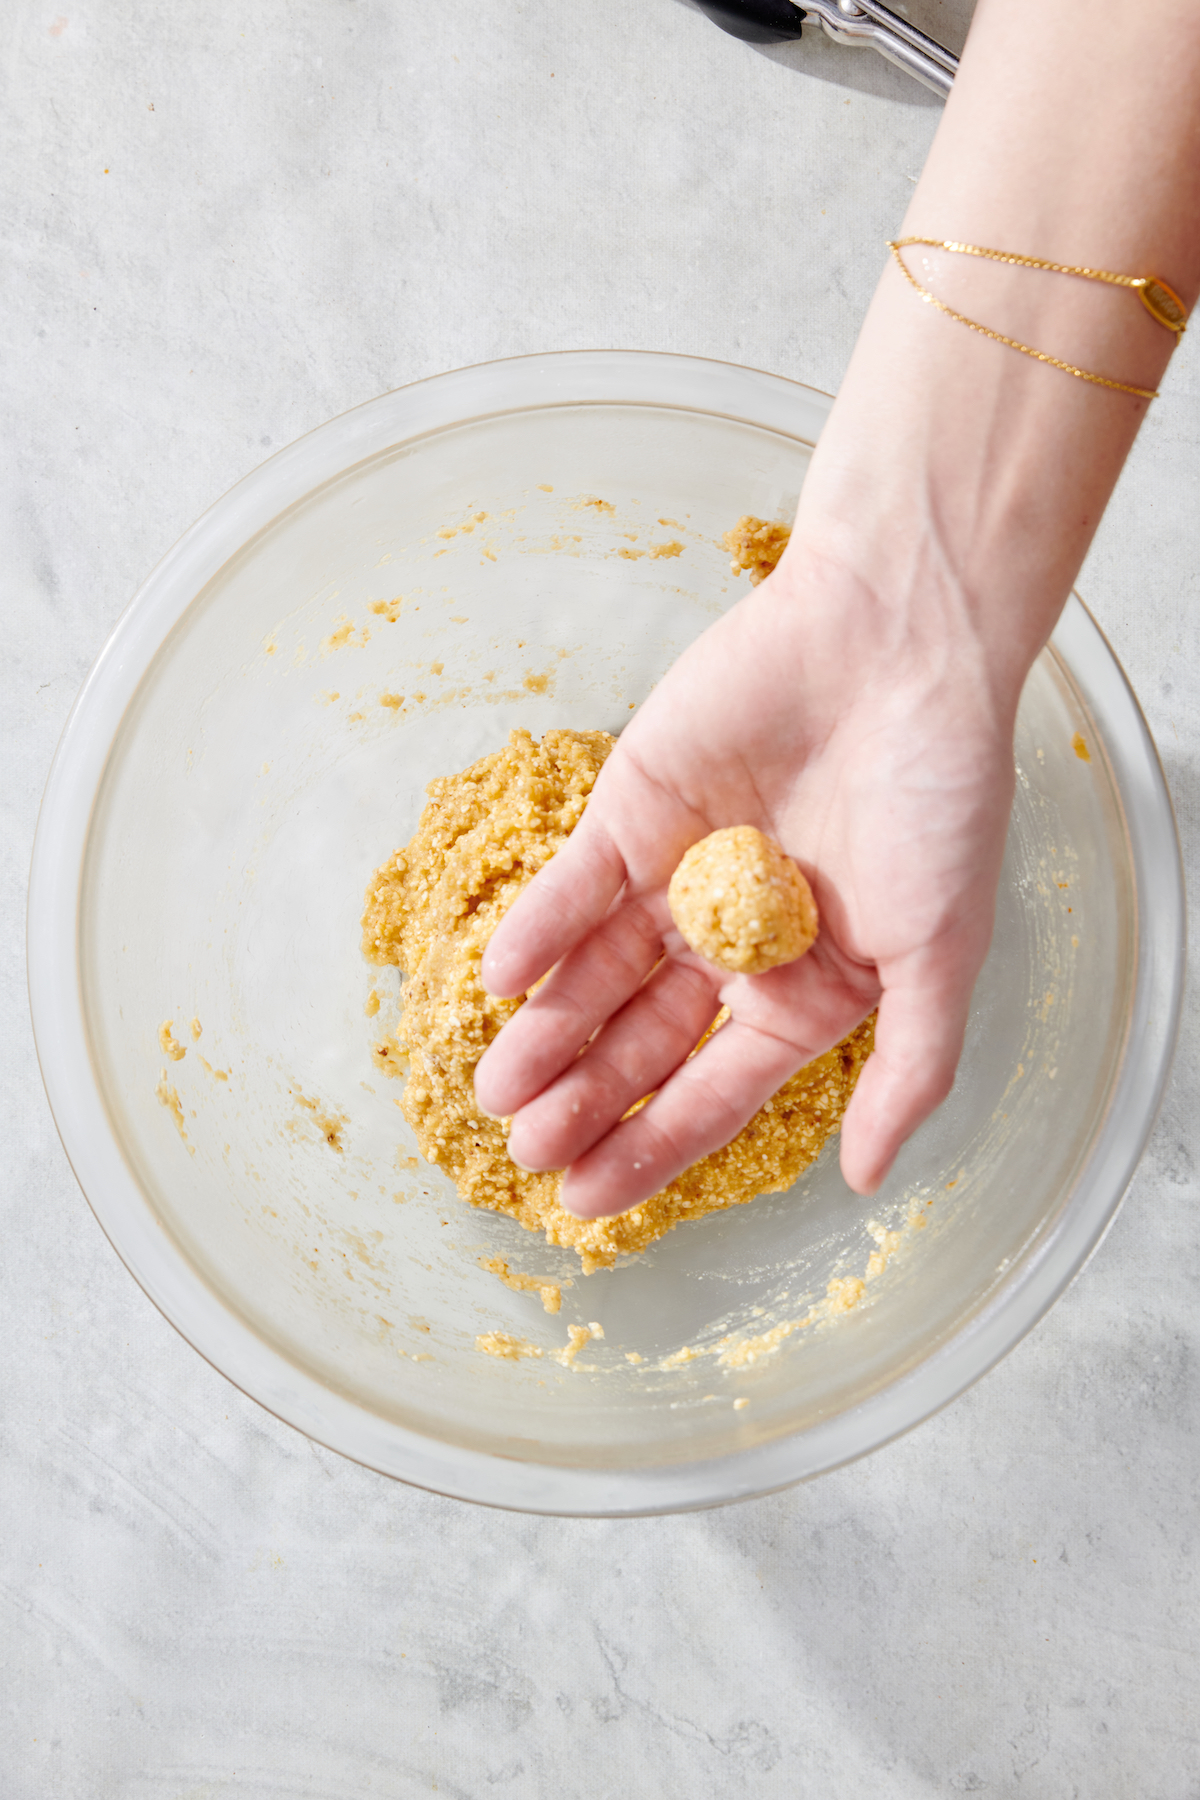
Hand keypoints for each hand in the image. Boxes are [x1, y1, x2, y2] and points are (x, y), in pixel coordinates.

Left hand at [473, 532, 1019, 1217]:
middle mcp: (730, 946)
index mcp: (803, 990)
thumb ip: (908, 1070)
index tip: (587, 1202)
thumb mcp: (943, 953)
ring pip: (593, 975)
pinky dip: (536, 930)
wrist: (899, 646)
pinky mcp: (629, 813)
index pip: (711, 1090)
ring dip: (545, 1031)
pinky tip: (503, 981)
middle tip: (527, 1152)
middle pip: (639, 1043)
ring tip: (500, 1089)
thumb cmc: (941, 798)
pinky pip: (570, 886)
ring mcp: (673, 880)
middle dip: (583, 1100)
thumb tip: (868, 1181)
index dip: (651, 1144)